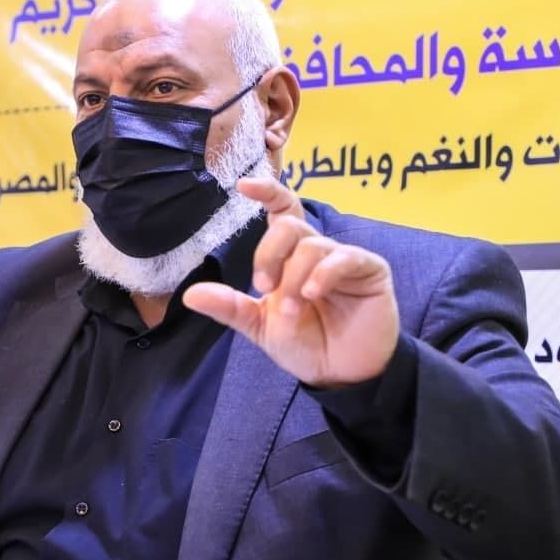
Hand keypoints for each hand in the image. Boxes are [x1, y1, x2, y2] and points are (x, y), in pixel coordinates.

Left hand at [183, 178, 398, 387]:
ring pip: (311, 245)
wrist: (339, 373)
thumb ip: (230, 307)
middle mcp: (316, 251)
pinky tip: (313, 293)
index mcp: (289, 257)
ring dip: (294, 280)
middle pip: (289, 225)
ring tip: (292, 311)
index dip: (267, 192)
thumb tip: (189, 295)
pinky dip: (323, 274)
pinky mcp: (370, 271)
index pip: (282, 211)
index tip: (242, 186)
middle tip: (263, 287)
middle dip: (268, 254)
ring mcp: (344, 258)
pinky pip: (345, 257)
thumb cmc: (304, 343)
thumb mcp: (260, 326)